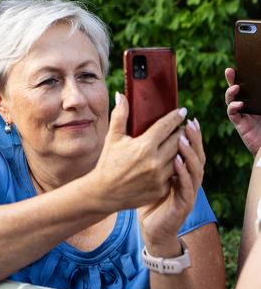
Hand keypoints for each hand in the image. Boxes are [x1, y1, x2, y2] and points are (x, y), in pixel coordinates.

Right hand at [89, 92, 186, 212]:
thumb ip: (120, 116)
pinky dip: (177, 165)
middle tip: (184, 126)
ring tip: (182, 142)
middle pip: (178, 141)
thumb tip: (121, 95)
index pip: (166, 127)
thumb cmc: (108, 162)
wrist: (104, 192)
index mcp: (143, 146)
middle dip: (182, 132)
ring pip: (180, 157)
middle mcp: (154, 161)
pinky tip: (176, 160)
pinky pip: (176, 173)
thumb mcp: (113, 138)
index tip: (183, 111)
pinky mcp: (162, 188)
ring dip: (183, 148)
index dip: (176, 117)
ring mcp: (160, 177)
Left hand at [139, 117, 205, 256]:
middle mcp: (188, 179)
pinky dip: (183, 175)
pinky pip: (186, 187)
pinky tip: (177, 164)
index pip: (189, 148)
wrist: (151, 227)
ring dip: (190, 154)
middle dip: (194, 139)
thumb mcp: (147, 173)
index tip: (185, 116)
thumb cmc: (149, 199)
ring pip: (195, 170)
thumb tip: (138, 131)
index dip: (190, 134)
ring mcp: (187, 192)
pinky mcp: (183, 204)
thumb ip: (146, 154)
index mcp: (181, 171)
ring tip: (183, 139)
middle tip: (189, 122)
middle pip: (197, 156)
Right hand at [225, 68, 260, 157]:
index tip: (239, 67)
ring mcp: (242, 114)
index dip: (243, 76)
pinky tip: (239, 104)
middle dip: (232, 79)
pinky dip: (233, 107)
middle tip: (230, 70)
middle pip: (237, 90)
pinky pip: (232, 113)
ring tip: (236, 86)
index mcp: (257, 101)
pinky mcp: (239, 123)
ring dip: (231, 92)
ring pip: (231, 99)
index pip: (249, 86)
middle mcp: (248, 106)